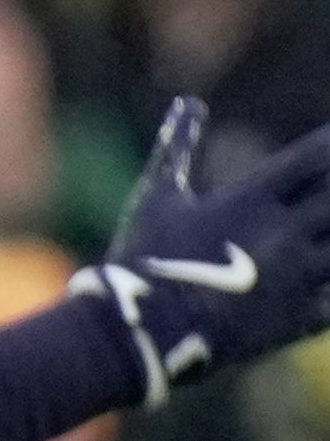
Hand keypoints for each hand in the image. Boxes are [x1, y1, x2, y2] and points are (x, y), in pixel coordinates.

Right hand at [80, 97, 329, 406]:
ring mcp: (293, 278)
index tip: (328, 147)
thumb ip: (177, 148)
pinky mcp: (294, 319)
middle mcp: (282, 234)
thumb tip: (188, 103)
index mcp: (252, 200)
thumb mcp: (156, 200)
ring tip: (320, 234)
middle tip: (320, 197)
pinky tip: (322, 281)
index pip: (317, 155)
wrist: (130, 337)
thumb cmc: (140, 262)